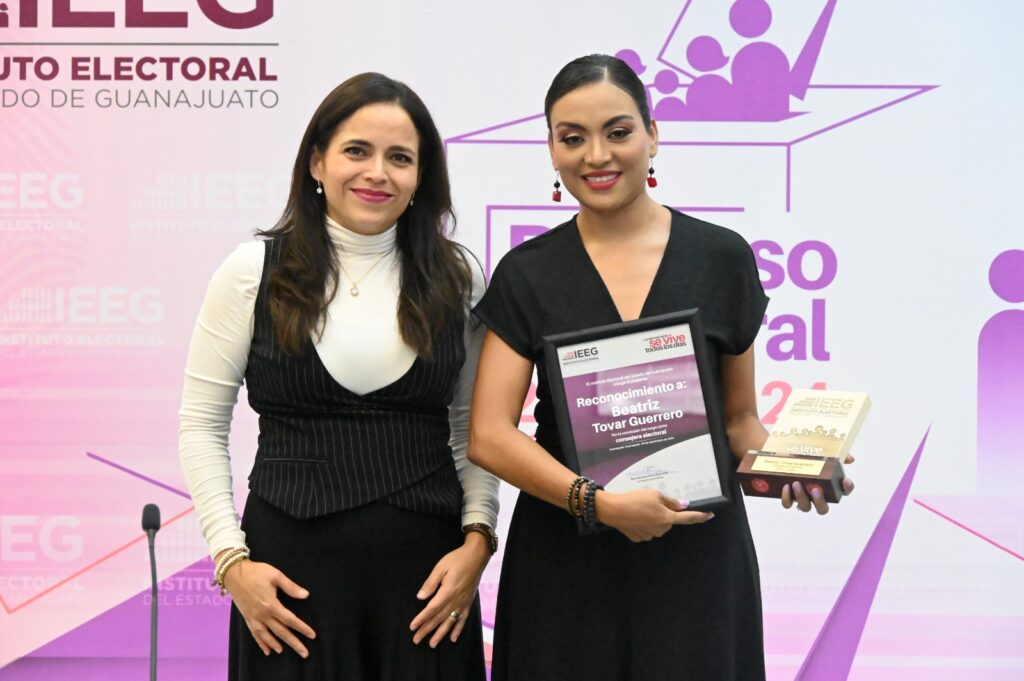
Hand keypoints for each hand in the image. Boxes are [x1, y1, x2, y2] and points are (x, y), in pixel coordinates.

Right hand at [222, 559, 315, 657]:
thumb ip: (291, 587)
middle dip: (294, 643)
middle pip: (280, 632)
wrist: (234, 573)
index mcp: (271, 605)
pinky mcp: (246, 617)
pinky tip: (266, 650)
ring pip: (266, 636)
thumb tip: (306, 595)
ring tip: (283, 651)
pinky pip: (254, 633)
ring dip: (275, 644)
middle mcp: (262, 615)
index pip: (290, 620)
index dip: (302, 628)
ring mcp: (253, 618)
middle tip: (304, 653)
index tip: (312, 635)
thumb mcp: (276, 575)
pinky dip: (260, 643)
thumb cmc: (256, 572)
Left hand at [410, 534, 489, 647]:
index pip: (431, 609)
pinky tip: (453, 638)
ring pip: (450, 622)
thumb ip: (430, 583)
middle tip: (416, 640)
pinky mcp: (469, 602)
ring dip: (441, 634)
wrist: (477, 556)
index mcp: (448, 591)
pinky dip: (458, 629)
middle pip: (439, 618)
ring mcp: (463, 602)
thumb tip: (420, 597)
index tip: (412, 627)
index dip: (421, 619)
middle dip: (427, 630)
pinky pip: (463, 619)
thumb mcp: (441, 567)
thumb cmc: (457, 559)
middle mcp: (456, 600)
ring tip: (432, 644)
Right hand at [596, 488, 713, 541]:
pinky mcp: (639, 538)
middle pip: (668, 521)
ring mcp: (650, 535)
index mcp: (667, 518)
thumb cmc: (635, 499)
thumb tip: (683, 506)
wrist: (613, 510)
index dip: (700, 516)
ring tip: (639, 509)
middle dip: (664, 513)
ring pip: (657, 526)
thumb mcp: (655, 494)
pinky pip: (646, 530)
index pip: (688, 518)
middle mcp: (661, 529)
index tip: (710, 515)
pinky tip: (634, 517)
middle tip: (652, 503)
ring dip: (653, 518)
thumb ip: (670, 501)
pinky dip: (642, 524)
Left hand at [781, 454, 855, 514]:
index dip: (847, 488)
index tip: (846, 479)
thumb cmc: (806, 455)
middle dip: (820, 501)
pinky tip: (786, 486)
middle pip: (823, 509)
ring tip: (796, 483)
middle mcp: (817, 496)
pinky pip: (788, 504)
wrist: (785, 452)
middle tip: (815, 489)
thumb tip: (850, 459)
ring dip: (801, 498)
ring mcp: (802, 498)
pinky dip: (786, 498)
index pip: (844, 491)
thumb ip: (836, 454)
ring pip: (805, 507)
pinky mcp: (788, 497)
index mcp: (828, 485)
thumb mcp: (820, 452)